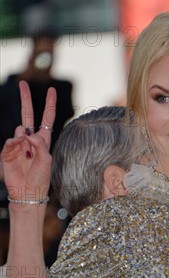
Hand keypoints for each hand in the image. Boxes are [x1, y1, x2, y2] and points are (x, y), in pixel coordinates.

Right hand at [1, 80, 55, 201]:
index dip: (49, 105)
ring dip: (24, 138)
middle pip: (28, 115)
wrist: (27, 192)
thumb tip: (27, 131)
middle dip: (26, 100)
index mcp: (43, 141)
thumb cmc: (41, 178)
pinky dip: (14, 143)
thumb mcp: (47, 160)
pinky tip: (17, 150)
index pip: (47, 119)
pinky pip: (10, 140)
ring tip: (27, 154)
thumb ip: (40, 144)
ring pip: (19, 130)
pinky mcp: (7, 152)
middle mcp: (30, 140)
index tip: (52, 90)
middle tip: (22, 84)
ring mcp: (18, 145)